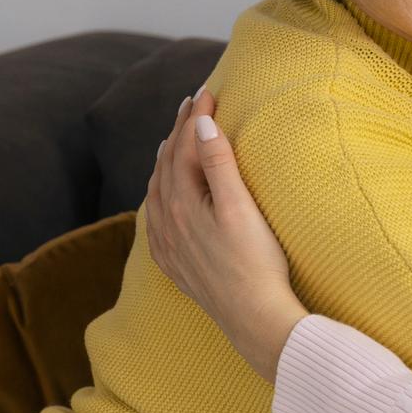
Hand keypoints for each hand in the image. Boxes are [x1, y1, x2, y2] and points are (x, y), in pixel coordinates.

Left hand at [143, 89, 308, 381]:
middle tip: (191, 105)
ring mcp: (169, 246)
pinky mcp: (176, 265)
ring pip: (157, 192)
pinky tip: (163, 198)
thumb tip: (201, 125)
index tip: (207, 92)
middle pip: (166, 166)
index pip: (184, 148)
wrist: (255, 320)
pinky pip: (155, 221)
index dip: (194, 118)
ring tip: (172, 141)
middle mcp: (167, 223)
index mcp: (182, 204)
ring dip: (165, 162)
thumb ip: (219, 164)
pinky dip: (158, 197)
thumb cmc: (256, 264)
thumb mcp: (241, 208)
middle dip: (178, 133)